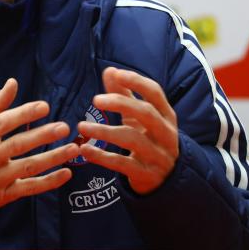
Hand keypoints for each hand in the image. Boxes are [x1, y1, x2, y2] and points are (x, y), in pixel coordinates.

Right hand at [0, 78, 79, 209]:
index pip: (2, 123)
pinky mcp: (3, 196)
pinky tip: (67, 173)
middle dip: (42, 136)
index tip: (44, 106)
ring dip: (52, 158)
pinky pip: (29, 188)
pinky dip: (49, 182)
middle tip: (64, 127)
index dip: (24, 114)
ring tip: (73, 148)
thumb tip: (13, 82)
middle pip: (17, 145)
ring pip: (27, 168)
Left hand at [77, 67, 178, 194]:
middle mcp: (166, 133)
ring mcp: (158, 155)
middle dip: (121, 103)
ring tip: (82, 126)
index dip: (137, 81)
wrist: (166, 179)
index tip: (117, 74)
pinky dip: (102, 156)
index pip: (155, 93)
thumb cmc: (149, 138)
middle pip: (146, 113)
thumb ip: (125, 93)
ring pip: (132, 139)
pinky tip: (85, 149)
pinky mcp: (146, 174)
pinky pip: (122, 164)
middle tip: (95, 100)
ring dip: (105, 131)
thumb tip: (109, 70)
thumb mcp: (139, 117)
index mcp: (166, 114)